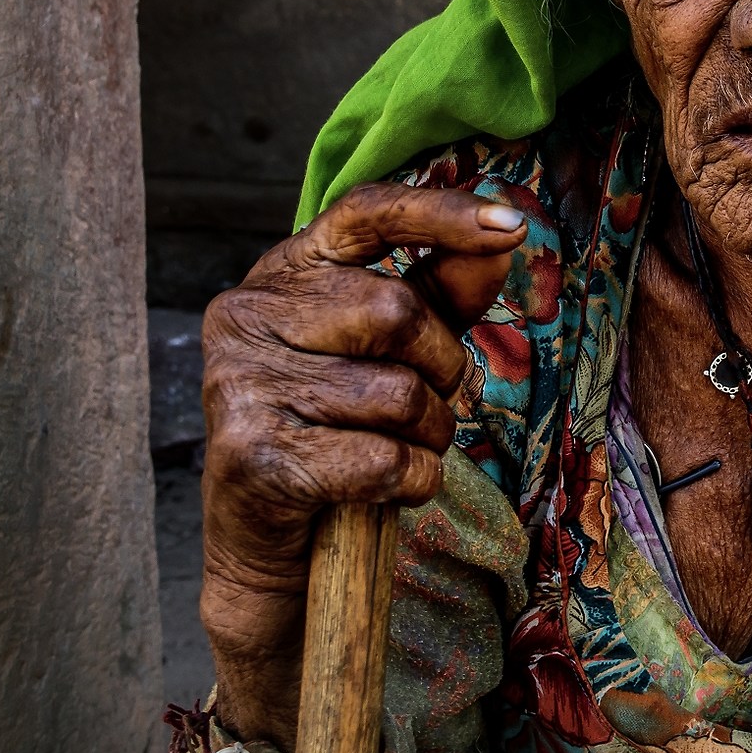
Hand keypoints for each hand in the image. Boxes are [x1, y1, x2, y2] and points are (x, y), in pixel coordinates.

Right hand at [198, 183, 526, 747]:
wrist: (269, 539)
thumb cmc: (338, 429)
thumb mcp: (393, 350)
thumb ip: (442, 293)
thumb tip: (507, 236)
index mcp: (282, 273)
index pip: (365, 213)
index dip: (442, 213)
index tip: (513, 225)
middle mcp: (245, 314)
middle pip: (396, 312)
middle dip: (442, 369)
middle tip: (425, 403)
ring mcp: (239, 383)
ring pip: (397, 393)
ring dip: (428, 433)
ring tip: (396, 447)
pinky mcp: (251, 455)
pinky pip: (382, 459)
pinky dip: (411, 479)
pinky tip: (381, 486)